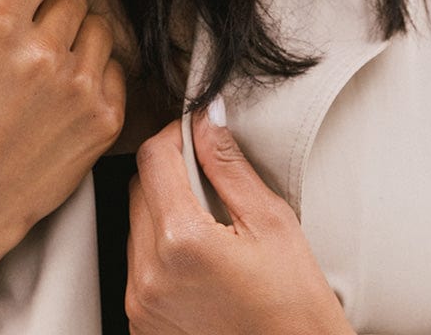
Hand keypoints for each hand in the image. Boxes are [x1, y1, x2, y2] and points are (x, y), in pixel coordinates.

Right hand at [0, 0, 126, 268]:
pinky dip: (96, 79)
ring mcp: (77, 85)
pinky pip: (117, 69)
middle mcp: (42, 50)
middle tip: (34, 45)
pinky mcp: (104, 116)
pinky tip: (66, 101)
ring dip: (80, 43)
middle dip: (57, 13)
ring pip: (100, 28)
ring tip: (50, 75)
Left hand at [125, 105, 355, 334]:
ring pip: (136, 225)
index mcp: (181, 240)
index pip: (153, 157)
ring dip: (163, 212)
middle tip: (211, 182)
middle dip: (169, 174)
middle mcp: (149, 274)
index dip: (175, 135)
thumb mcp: (271, 222)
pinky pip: (138, 264)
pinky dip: (160, 250)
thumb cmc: (295, 306)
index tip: (197, 133)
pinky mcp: (141, 323)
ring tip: (210, 228)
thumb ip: (229, 164)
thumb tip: (207, 117)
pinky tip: (198, 261)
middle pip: (139, 189)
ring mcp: (141, 303)